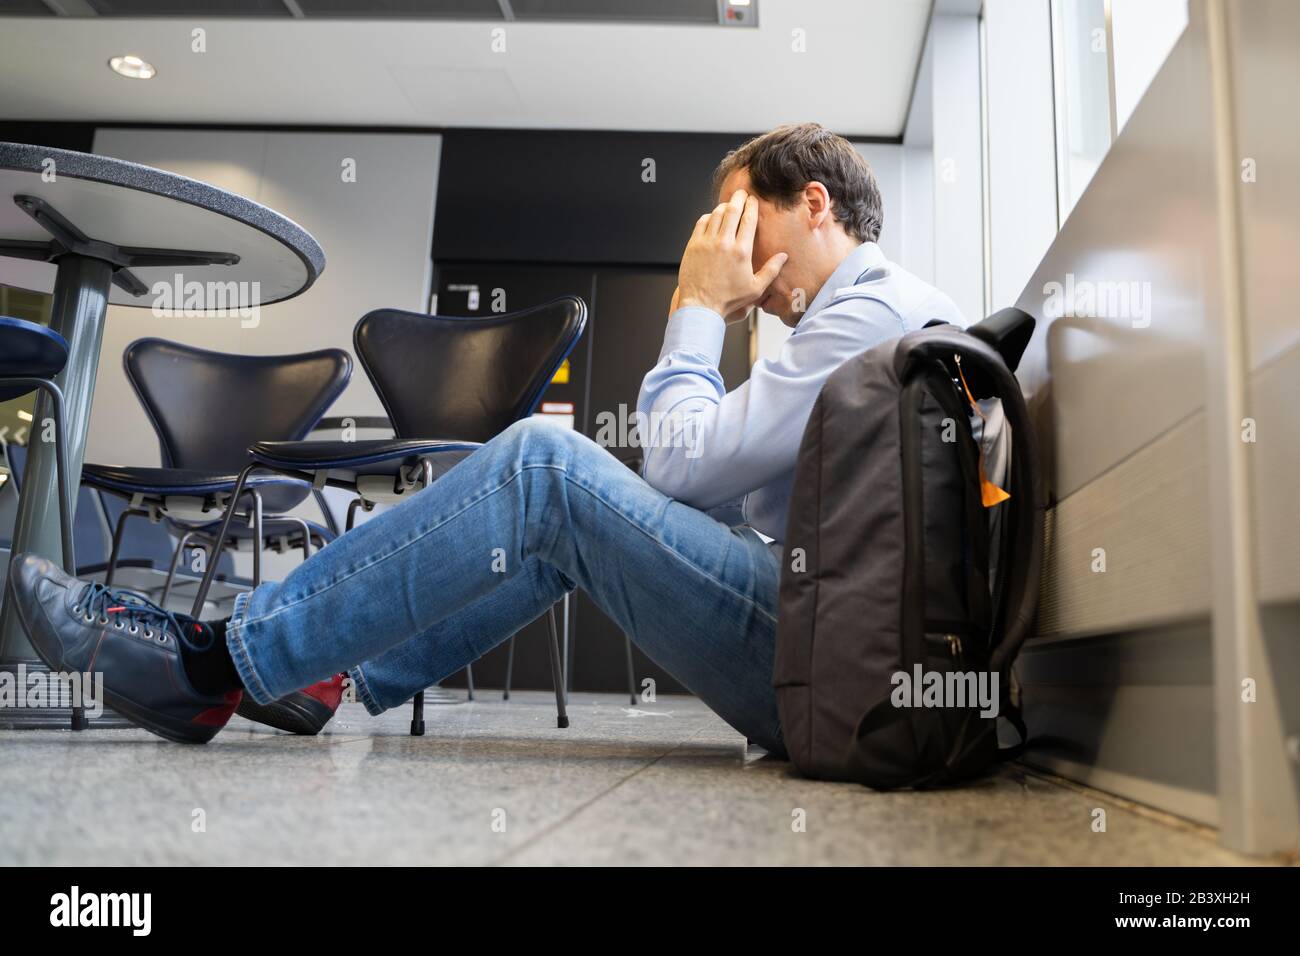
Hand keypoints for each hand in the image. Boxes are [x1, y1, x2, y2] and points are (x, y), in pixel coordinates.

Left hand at [676, 190, 786, 319]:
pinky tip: (712, 218)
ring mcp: (707, 243)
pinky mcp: (693, 246)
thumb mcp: (755, 288)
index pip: (748, 220)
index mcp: (742, 251)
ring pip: (716, 214)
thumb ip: (771, 270)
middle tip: (742, 193)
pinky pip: (701, 223)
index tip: (753, 200)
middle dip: (739, 198)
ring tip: (729, 205)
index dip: (752, 206)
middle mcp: (724, 243)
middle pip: (732, 210)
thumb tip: (784, 256)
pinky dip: (708, 216)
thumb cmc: (728, 299)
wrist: (701, 306)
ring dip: (724, 206)